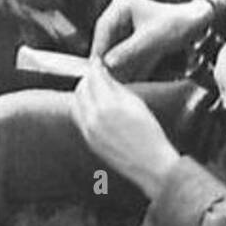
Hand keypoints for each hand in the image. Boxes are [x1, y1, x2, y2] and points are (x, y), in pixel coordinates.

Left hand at [71, 58, 179, 196]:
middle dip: (87, 78)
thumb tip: (105, 75)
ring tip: (95, 89)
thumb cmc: (150, 134)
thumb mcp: (136, 104)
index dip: (95, 66)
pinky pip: (78, 117)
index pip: (93, 77)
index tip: (98, 61)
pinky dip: (82, 107)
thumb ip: (117, 87)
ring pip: (75, 103)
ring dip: (82, 92)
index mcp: (107, 106)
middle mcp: (93, 118)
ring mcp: (88, 131)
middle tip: (97, 73)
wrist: (150, 164)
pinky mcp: (89, 141)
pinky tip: (95, 106)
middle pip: (80, 89)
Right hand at [90, 0, 213, 80]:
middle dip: (108, 62)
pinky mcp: (132, 44)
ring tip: (118, 83)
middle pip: (105, 43)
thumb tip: (107, 64)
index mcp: (120, 6)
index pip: (102, 30)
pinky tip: (128, 80)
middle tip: (107, 81)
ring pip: (113, 53)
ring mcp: (124, 30)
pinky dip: (126, 70)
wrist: (199, 25)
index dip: (99, 51)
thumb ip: (130, 51)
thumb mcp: (154, 38)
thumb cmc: (180, 23)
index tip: (98, 69)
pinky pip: (124, 59)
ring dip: (116, 68)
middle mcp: (118, 16)